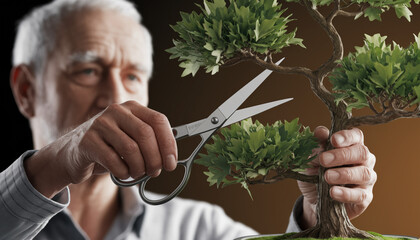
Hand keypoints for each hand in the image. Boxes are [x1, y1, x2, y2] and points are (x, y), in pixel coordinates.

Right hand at [25, 101, 177, 196]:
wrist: (73, 154)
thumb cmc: (110, 147)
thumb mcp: (132, 139)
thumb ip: (151, 143)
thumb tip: (171, 158)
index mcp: (133, 107)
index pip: (158, 120)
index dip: (168, 143)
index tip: (171, 163)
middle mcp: (117, 111)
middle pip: (146, 134)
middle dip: (155, 158)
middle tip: (155, 172)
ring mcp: (100, 123)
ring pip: (131, 149)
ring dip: (139, 168)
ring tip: (137, 173)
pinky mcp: (87, 140)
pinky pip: (113, 160)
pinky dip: (122, 172)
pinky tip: (122, 173)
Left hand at [297, 127, 376, 228]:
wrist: (314, 199)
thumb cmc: (315, 173)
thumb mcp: (310, 158)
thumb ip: (316, 144)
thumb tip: (320, 131)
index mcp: (351, 146)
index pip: (356, 135)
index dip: (347, 136)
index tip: (333, 140)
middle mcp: (363, 160)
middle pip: (361, 153)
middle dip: (342, 155)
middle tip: (323, 160)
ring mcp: (366, 179)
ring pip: (364, 173)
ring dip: (344, 174)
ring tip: (327, 177)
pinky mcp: (364, 197)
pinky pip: (360, 195)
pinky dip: (346, 194)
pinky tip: (333, 192)